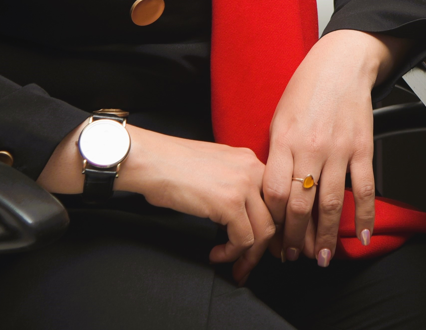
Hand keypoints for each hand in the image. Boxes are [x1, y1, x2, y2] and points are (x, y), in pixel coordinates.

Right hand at [38, 122, 274, 278]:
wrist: (151, 160)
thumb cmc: (171, 165)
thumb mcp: (213, 168)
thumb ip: (233, 184)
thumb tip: (242, 216)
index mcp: (247, 159)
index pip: (274, 196)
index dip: (273, 224)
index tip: (266, 245)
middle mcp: (251, 168)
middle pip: (275, 215)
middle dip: (267, 246)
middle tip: (253, 263)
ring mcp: (243, 185)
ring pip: (264, 231)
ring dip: (249, 256)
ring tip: (234, 266)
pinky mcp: (230, 203)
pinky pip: (244, 240)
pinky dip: (231, 253)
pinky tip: (216, 254)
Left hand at [261, 30, 407, 267]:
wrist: (341, 64)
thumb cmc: (306, 88)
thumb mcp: (279, 117)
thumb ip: (277, 153)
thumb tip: (273, 191)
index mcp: (284, 138)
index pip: (273, 190)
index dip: (272, 219)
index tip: (270, 236)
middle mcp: (310, 147)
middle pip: (300, 204)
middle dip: (295, 237)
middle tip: (292, 257)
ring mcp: (338, 150)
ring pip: (330, 204)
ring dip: (325, 236)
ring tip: (320, 257)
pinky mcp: (363, 149)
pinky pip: (364, 190)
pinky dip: (363, 217)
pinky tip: (359, 237)